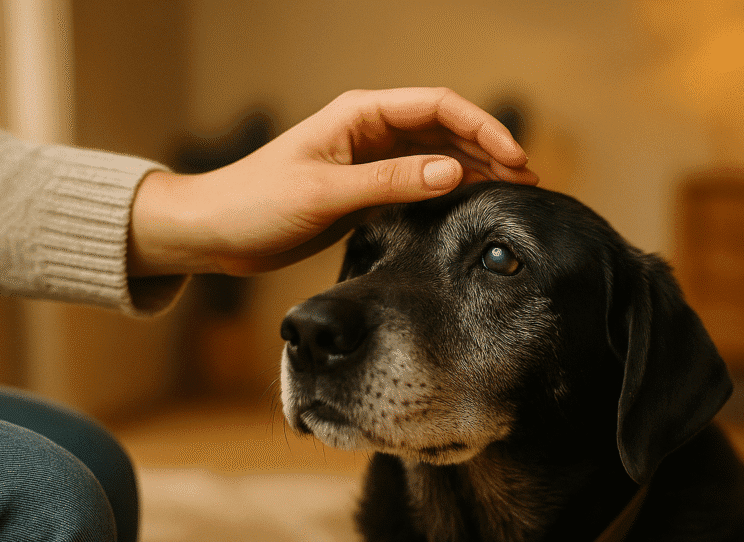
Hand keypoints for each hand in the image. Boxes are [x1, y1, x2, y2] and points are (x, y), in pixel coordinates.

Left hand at [129, 88, 537, 275]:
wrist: (215, 232)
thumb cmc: (256, 203)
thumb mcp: (326, 192)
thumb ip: (391, 182)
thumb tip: (455, 174)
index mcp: (360, 114)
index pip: (437, 107)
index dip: (482, 128)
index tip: (515, 158)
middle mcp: (369, 131)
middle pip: (444, 129)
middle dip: (488, 149)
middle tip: (528, 180)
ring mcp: (369, 160)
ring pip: (436, 157)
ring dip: (473, 171)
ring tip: (513, 192)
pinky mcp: (364, 190)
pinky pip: (417, 184)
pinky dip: (447, 193)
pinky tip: (471, 206)